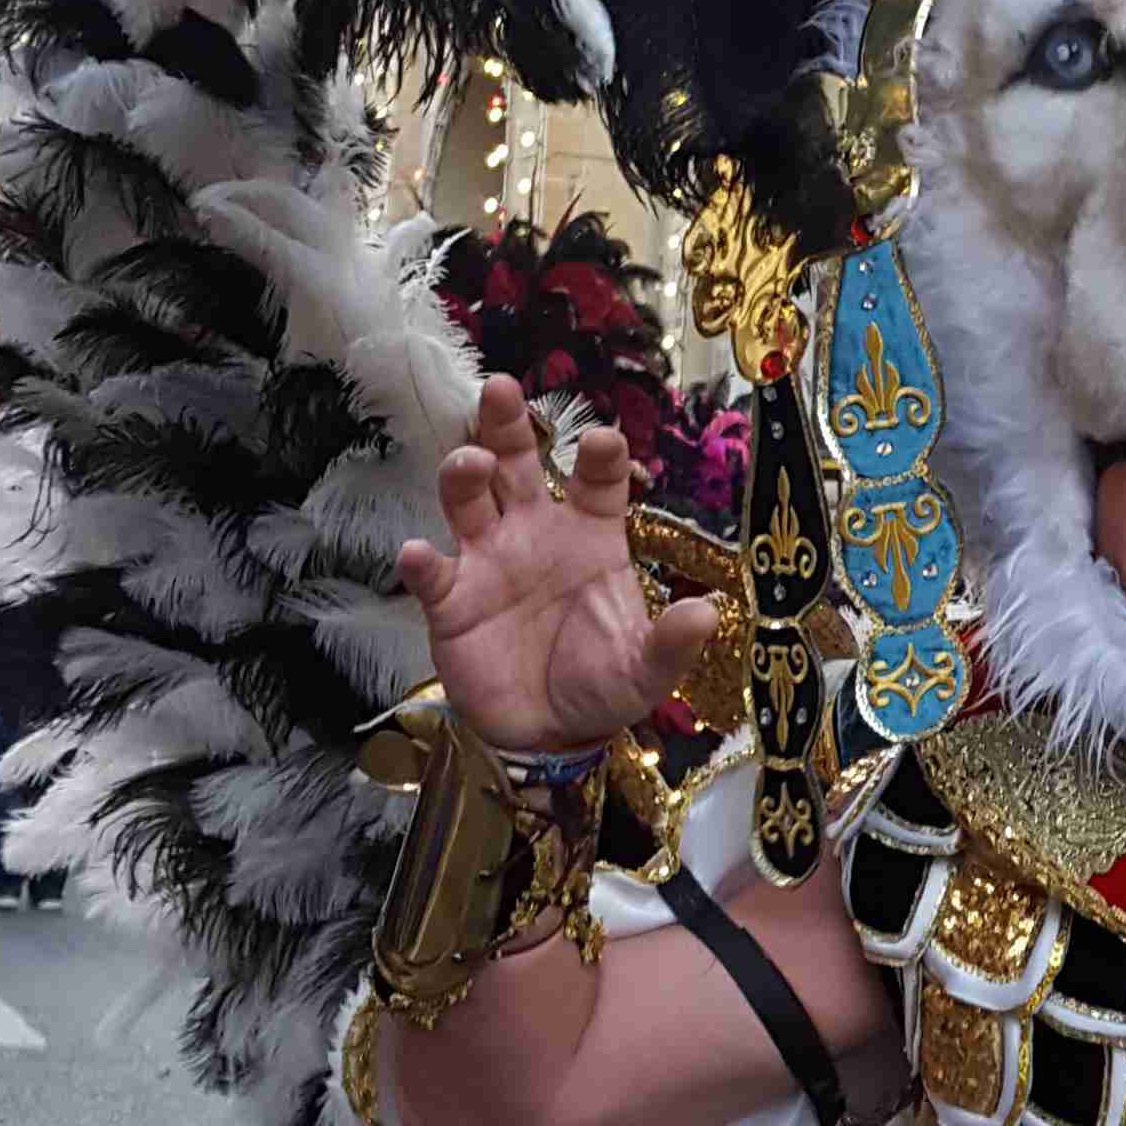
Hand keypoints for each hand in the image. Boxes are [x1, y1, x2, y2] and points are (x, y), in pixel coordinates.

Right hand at [394, 373, 721, 752]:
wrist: (549, 735)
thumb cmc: (601, 685)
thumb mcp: (646, 671)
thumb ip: (670, 643)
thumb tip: (704, 614)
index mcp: (591, 533)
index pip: (597, 478)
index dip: (599, 456)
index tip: (603, 441)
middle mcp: (535, 531)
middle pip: (518, 460)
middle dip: (507, 423)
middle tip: (500, 390)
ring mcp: (488, 560)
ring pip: (468, 497)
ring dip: (464, 473)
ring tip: (471, 463)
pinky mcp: (451, 601)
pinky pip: (433, 574)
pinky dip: (423, 562)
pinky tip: (421, 555)